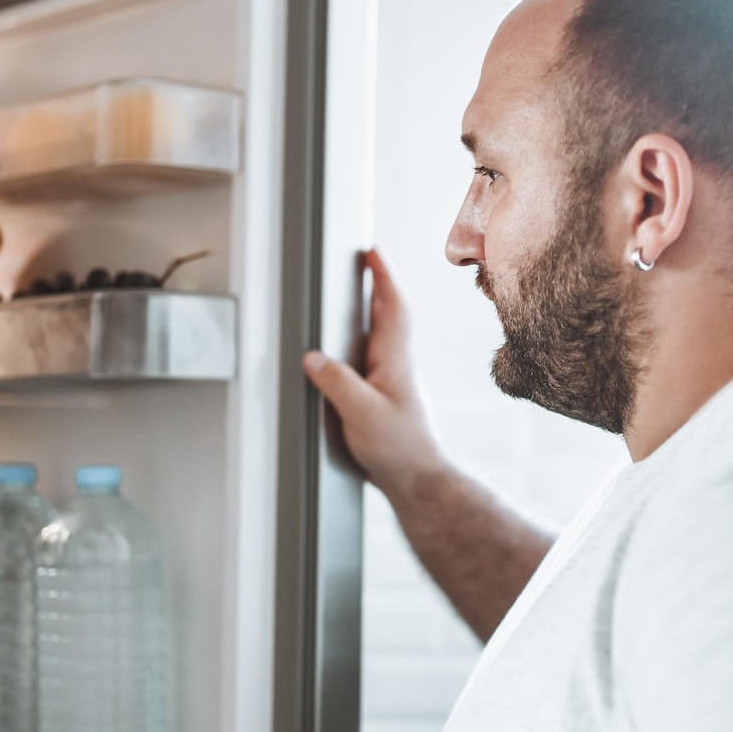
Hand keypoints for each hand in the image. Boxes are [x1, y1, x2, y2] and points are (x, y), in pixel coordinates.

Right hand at [303, 249, 445, 498]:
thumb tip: (312, 357)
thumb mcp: (360, 413)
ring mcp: (396, 382)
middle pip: (390, 315)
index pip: (393, 306)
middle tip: (364, 262)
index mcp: (395, 360)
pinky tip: (352, 352)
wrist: (420, 481)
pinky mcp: (389, 400)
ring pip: (385, 337)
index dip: (383, 275)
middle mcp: (399, 365)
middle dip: (378, 285)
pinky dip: (366, 343)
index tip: (373, 250)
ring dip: (374, 312)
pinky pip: (376, 360)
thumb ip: (336, 382)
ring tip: (356, 296)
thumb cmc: (398, 449)